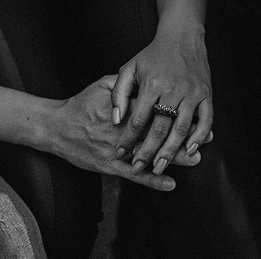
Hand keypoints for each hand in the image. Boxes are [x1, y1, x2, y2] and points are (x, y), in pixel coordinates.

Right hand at [45, 76, 199, 192]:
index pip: (153, 109)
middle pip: (156, 133)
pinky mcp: (109, 165)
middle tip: (204, 138)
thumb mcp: (99, 86)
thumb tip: (143, 77)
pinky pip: (134, 175)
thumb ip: (123, 82)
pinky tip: (170, 183)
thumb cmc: (79, 105)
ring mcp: (115, 149)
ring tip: (194, 159)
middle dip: (181, 135)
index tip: (194, 111)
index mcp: (121, 109)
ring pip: (148, 154)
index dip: (175, 111)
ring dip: (173, 158)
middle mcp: (120, 130)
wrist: (55, 127)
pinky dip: (152, 180)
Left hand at [111, 28, 213, 175]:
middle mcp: (172, 90)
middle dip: (148, 152)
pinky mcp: (206, 95)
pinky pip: (206, 120)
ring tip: (160, 167)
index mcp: (151, 84)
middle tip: (139, 167)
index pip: (137, 119)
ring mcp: (191, 93)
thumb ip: (120, 94)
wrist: (181, 38)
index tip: (120, 153)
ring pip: (181, 129)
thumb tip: (116, 119)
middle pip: (159, 129)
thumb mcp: (129, 69)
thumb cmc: (152, 55)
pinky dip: (199, 137)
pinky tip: (190, 150)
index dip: (128, 138)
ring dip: (171, 151)